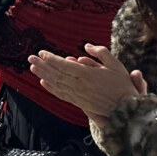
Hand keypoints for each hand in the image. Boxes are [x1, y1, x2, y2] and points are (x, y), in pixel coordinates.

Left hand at [28, 44, 143, 127]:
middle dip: (42, 65)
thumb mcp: (115, 65)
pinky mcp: (78, 102)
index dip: (51, 58)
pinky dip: (51, 88)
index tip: (41, 52)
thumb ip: (101, 53)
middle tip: (30, 57)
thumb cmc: (122, 85)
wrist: (126, 109)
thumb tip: (86, 46)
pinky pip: (61, 94)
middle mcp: (79, 85)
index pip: (64, 65)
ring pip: (56, 83)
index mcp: (87, 74)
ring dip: (43, 75)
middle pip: (56, 73)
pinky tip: (43, 82)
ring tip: (33, 67)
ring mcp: (77, 94)